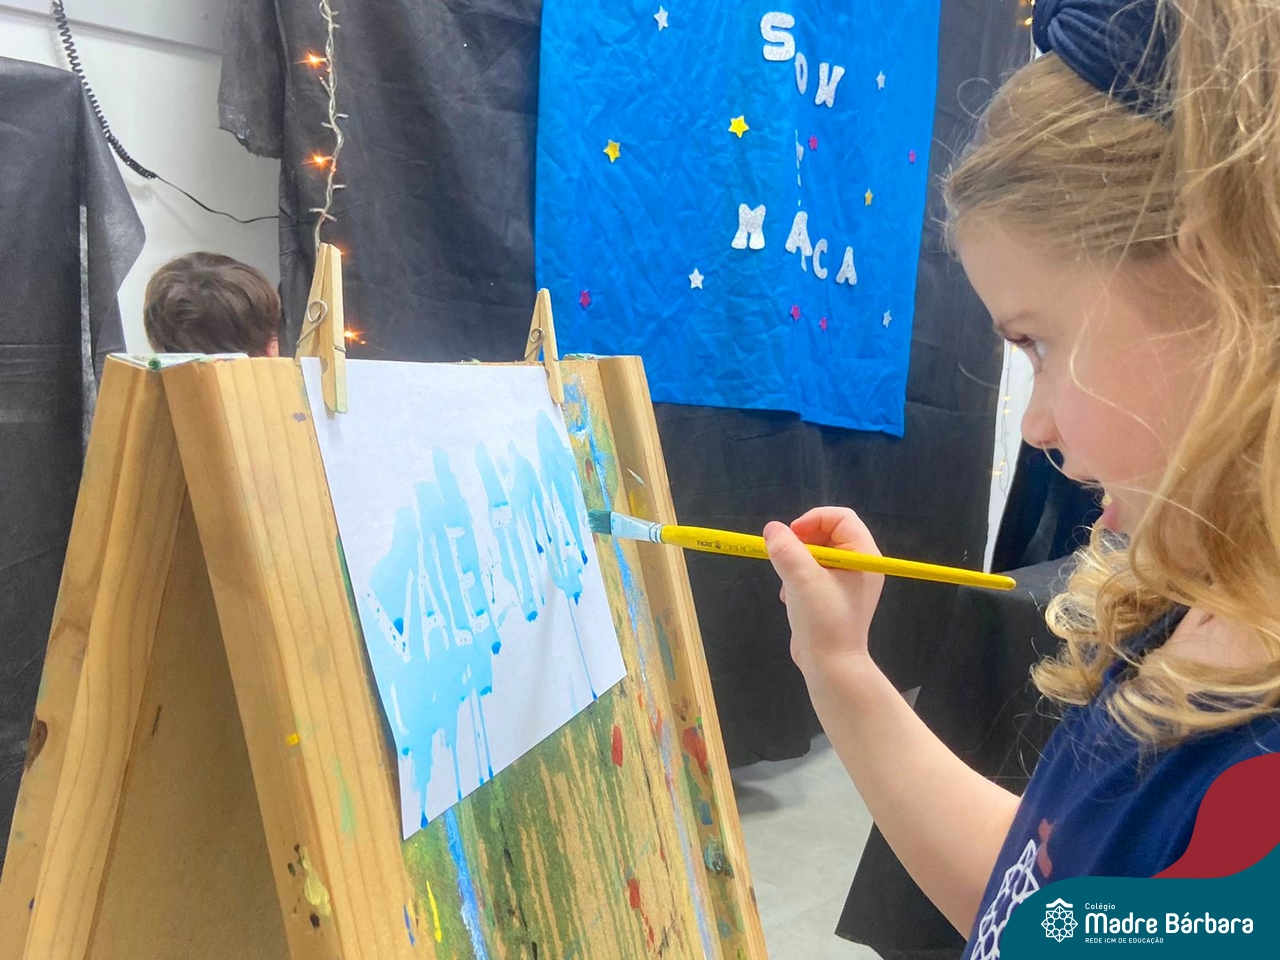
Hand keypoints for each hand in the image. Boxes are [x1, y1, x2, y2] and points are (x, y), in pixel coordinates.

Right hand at [763, 507, 884, 674]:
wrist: (830, 666)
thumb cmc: (823, 619)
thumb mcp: (801, 578)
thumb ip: (785, 548)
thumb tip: (772, 529)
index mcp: (863, 556)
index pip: (841, 517)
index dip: (813, 519)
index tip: (791, 536)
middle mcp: (859, 566)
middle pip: (828, 533)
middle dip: (801, 543)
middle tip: (785, 558)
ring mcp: (847, 583)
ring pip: (816, 553)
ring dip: (796, 563)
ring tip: (789, 584)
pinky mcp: (833, 597)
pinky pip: (813, 573)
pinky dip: (797, 579)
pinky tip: (790, 598)